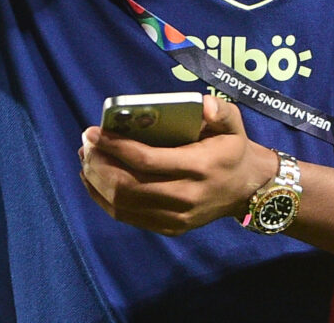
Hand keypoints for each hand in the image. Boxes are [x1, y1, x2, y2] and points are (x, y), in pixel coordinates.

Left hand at [78, 95, 276, 235]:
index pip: (148, 160)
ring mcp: (176, 217)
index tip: (94, 132)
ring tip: (86, 158)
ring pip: (123, 204)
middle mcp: (186, 196)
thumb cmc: (232, 148)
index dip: (116, 146)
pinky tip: (94, 179)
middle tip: (86, 143)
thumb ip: (220, 109)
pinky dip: (103, 198)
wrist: (247, 188)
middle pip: (129, 185)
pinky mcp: (169, 228)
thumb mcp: (233, 123)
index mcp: (199, 167)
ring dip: (97, 181)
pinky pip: (127, 217)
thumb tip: (202, 105)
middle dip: (100, 163)